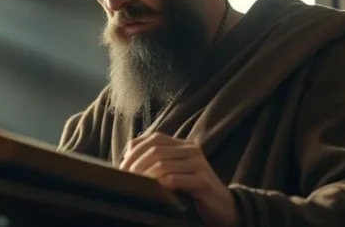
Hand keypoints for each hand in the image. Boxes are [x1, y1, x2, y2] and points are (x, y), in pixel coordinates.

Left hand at [119, 132, 238, 226]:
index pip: (153, 139)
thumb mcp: (173, 170)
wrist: (222, 206)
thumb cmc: (192, 189)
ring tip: (138, 186)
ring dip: (147, 176)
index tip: (122, 167)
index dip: (135, 151)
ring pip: (165, 164)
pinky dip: (164, 184)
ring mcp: (199, 164)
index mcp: (182, 144)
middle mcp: (191, 150)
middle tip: (126, 179)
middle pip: (156, 151)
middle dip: (137, 165)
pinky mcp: (204, 181)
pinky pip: (179, 179)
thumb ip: (155, 160)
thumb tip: (127, 155)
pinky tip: (158, 190)